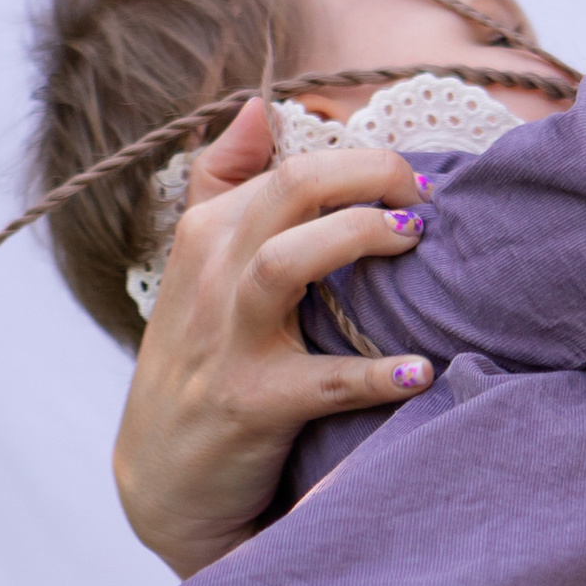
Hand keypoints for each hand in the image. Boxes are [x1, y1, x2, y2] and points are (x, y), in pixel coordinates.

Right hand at [111, 97, 438, 574]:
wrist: (162, 480)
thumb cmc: (197, 361)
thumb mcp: (196, 268)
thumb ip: (224, 182)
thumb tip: (261, 105)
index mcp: (205, 236)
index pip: (284, 165)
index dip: (358, 159)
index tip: (411, 179)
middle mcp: (210, 279)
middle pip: (288, 190)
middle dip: (367, 175)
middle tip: (424, 197)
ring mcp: (226, 343)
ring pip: (285, 262)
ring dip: (357, 240)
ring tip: (415, 243)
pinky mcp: (250, 406)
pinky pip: (321, 380)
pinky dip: (376, 373)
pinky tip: (421, 369)